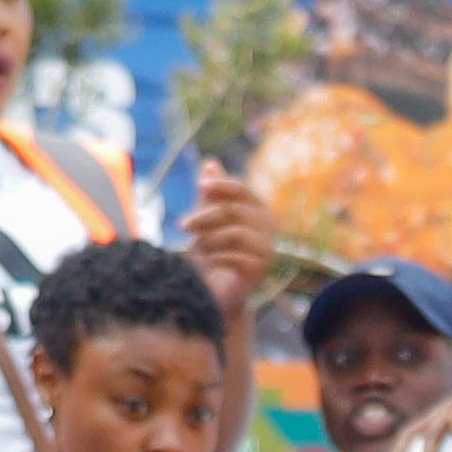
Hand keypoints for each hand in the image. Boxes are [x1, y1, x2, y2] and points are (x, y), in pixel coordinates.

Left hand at [181, 163, 278, 320]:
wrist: (217, 289)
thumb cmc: (213, 250)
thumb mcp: (207, 219)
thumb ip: (211, 194)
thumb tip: (210, 162)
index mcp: (257, 209)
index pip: (241, 189)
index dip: (221, 184)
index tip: (201, 186)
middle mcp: (268, 226)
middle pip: (233, 210)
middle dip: (203, 217)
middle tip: (182, 226)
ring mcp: (268, 248)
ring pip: (234, 233)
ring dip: (208, 240)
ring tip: (196, 249)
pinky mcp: (261, 268)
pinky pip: (235, 255)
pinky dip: (215, 258)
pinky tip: (207, 262)